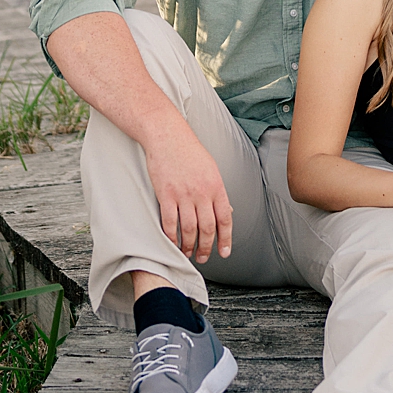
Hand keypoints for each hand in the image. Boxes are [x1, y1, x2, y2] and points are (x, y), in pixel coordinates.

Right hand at [142, 106, 233, 265]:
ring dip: (188, 245)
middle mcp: (202, 192)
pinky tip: (172, 243)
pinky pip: (169, 222)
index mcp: (216, 185)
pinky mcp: (165, 194)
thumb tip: (227, 212)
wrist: (167, 135)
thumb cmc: (189, 150)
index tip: (224, 252)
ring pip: (189, 229)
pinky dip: (171, 237)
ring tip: (187, 253)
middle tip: (203, 257)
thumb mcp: (211, 169)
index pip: (225, 218)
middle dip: (206, 247)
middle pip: (207, 228)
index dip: (225, 238)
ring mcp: (183, 194)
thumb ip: (218, 191)